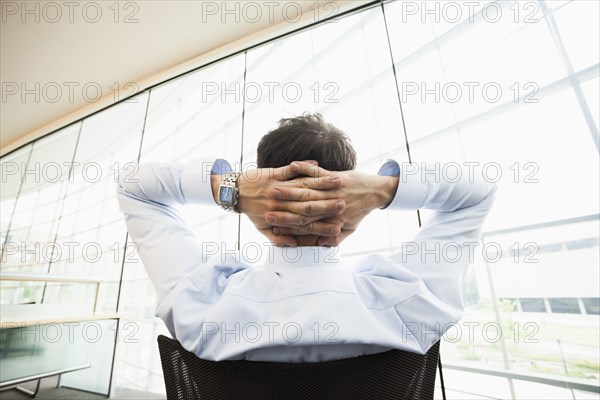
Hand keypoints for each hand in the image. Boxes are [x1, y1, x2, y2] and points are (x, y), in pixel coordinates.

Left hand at [235, 162, 346, 245]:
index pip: (305, 225)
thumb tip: (294, 246)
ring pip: (302, 187)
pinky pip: (289, 170)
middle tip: (344, 205)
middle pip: (307, 205)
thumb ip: (279, 239)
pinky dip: (302, 167)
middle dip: (327, 205)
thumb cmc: (251, 211)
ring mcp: (277, 187)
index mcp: (280, 217)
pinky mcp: (272, 174)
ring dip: (320, 184)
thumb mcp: (263, 230)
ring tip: (337, 182)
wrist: (234, 192)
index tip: (338, 228)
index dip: (322, 227)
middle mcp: (280, 203)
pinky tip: (316, 163)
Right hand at [268, 161, 398, 245]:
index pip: (303, 223)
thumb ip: (333, 239)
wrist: (377, 193)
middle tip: (266, 205)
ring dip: (289, 188)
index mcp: (331, 220)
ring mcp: (332, 190)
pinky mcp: (336, 176)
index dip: (285, 222)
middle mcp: (329, 205)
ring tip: (272, 187)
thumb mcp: (349, 229)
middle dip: (282, 205)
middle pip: (301, 206)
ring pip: (307, 190)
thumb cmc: (361, 212)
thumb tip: (319, 246)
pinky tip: (294, 165)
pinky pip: (318, 171)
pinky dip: (306, 168)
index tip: (269, 221)